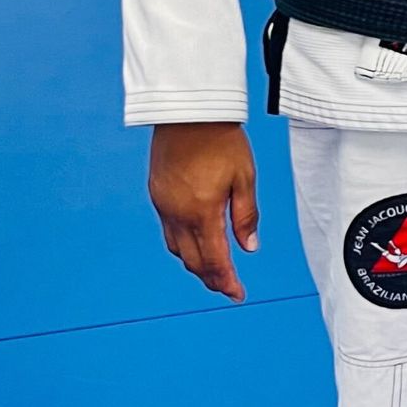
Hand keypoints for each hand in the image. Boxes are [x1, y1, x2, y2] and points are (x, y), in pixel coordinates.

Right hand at [149, 123, 259, 300]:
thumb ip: (246, 216)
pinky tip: (196, 242)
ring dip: (196, 264)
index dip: (227, 282)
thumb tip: (249, 248)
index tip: (238, 295)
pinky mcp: (157, 193)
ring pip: (177, 248)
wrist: (188, 112)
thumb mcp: (245, 178)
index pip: (215, 261)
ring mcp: (164, 204)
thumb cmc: (221, 140)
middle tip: (228, 288)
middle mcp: (178, 214)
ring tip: (214, 270)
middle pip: (193, 261)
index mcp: (202, 212)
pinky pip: (168, 230)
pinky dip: (183, 244)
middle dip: (212, 279)